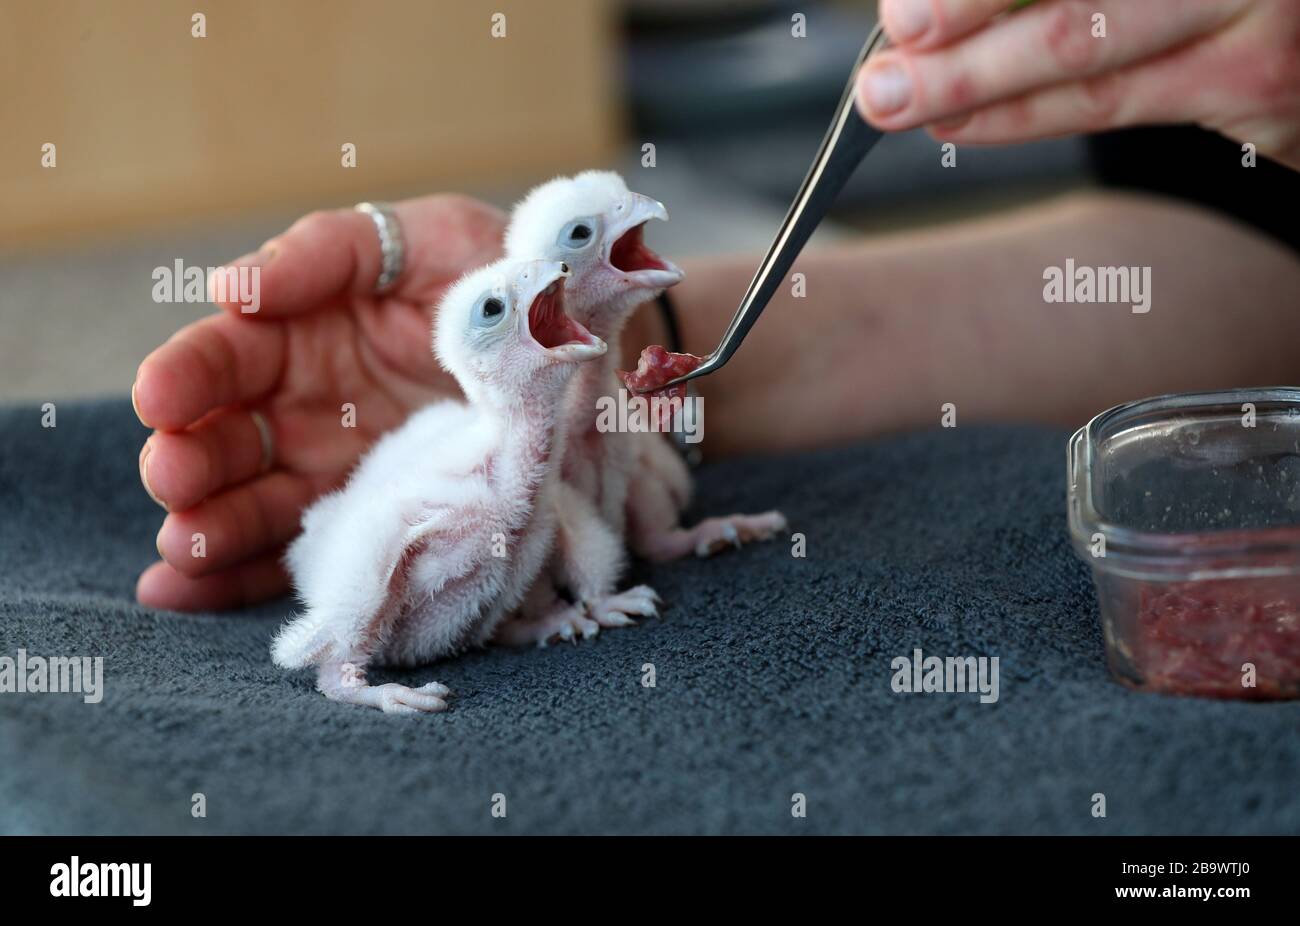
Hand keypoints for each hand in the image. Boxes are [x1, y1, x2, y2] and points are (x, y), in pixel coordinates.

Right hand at [133, 195, 505, 610]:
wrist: (580, 352)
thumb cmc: (502, 278)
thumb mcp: (433, 240)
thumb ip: (332, 252)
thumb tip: (233, 288)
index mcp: (304, 333)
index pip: (229, 355)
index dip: (190, 373)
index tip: (160, 395)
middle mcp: (305, 407)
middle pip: (228, 438)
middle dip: (191, 458)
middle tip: (174, 474)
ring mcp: (334, 472)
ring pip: (251, 505)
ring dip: (207, 528)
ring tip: (181, 548)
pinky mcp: (367, 522)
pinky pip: (298, 555)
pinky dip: (239, 579)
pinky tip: (181, 592)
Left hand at [856, 0, 1299, 170]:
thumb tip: (936, 13)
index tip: (907, 3)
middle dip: (962, 12)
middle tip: (894, 36)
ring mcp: (1257, 3)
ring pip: (1083, 43)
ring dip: (972, 78)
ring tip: (897, 97)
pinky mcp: (1255, 77)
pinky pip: (1111, 101)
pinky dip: (1020, 115)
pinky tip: (959, 123)